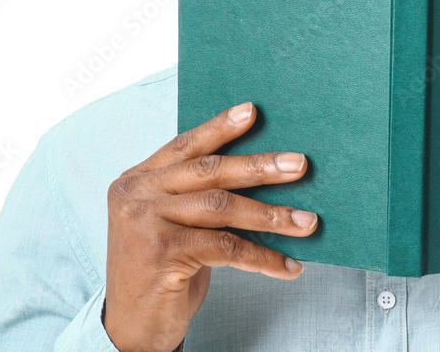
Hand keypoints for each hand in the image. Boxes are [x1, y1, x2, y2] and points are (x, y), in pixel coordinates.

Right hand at [104, 102, 317, 351]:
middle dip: (259, 167)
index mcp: (136, 179)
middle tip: (299, 165)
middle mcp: (136, 194)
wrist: (132, 328)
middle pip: (210, 172)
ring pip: (223, 207)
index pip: (185, 145)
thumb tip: (260, 167)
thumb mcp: (171, 223)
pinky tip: (287, 265)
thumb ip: (195, 193)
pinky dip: (263, 256)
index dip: (220, 128)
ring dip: (272, 216)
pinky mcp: (162, 253)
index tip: (253, 112)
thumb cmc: (161, 270)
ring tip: (307, 222)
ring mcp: (146, 222)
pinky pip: (227, 247)